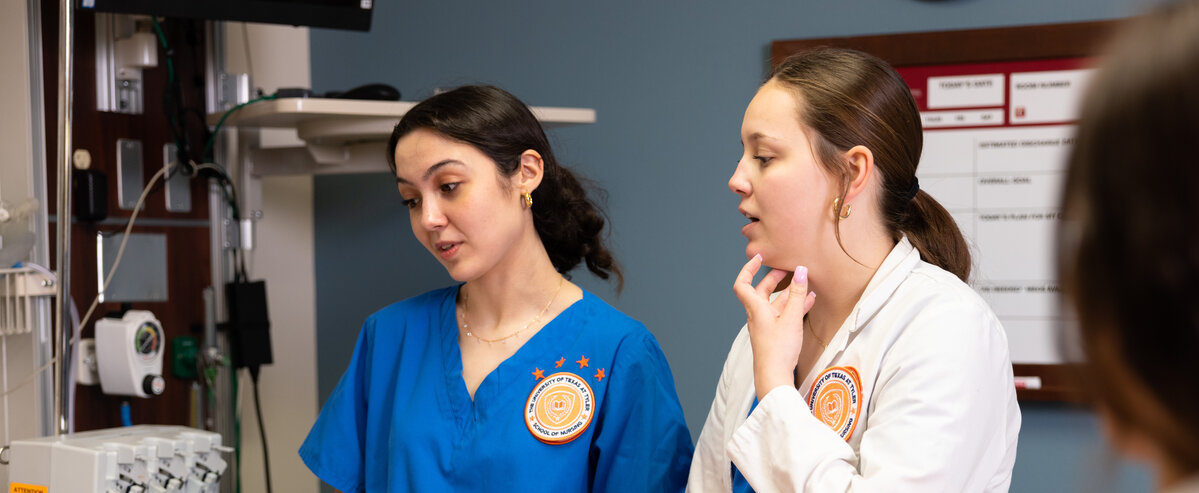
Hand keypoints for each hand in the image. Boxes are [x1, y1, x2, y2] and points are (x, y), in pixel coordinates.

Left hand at [733, 254, 815, 400]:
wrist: (775, 377)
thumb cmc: (778, 350)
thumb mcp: (791, 318)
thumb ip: (797, 294)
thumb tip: (801, 270)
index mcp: (755, 309)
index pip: (742, 284)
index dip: (749, 269)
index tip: (760, 258)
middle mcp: (757, 316)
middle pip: (762, 291)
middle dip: (775, 278)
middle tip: (788, 269)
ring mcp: (766, 326)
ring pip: (776, 303)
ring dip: (789, 292)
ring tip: (805, 283)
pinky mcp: (775, 335)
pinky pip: (783, 314)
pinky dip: (794, 306)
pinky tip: (809, 301)